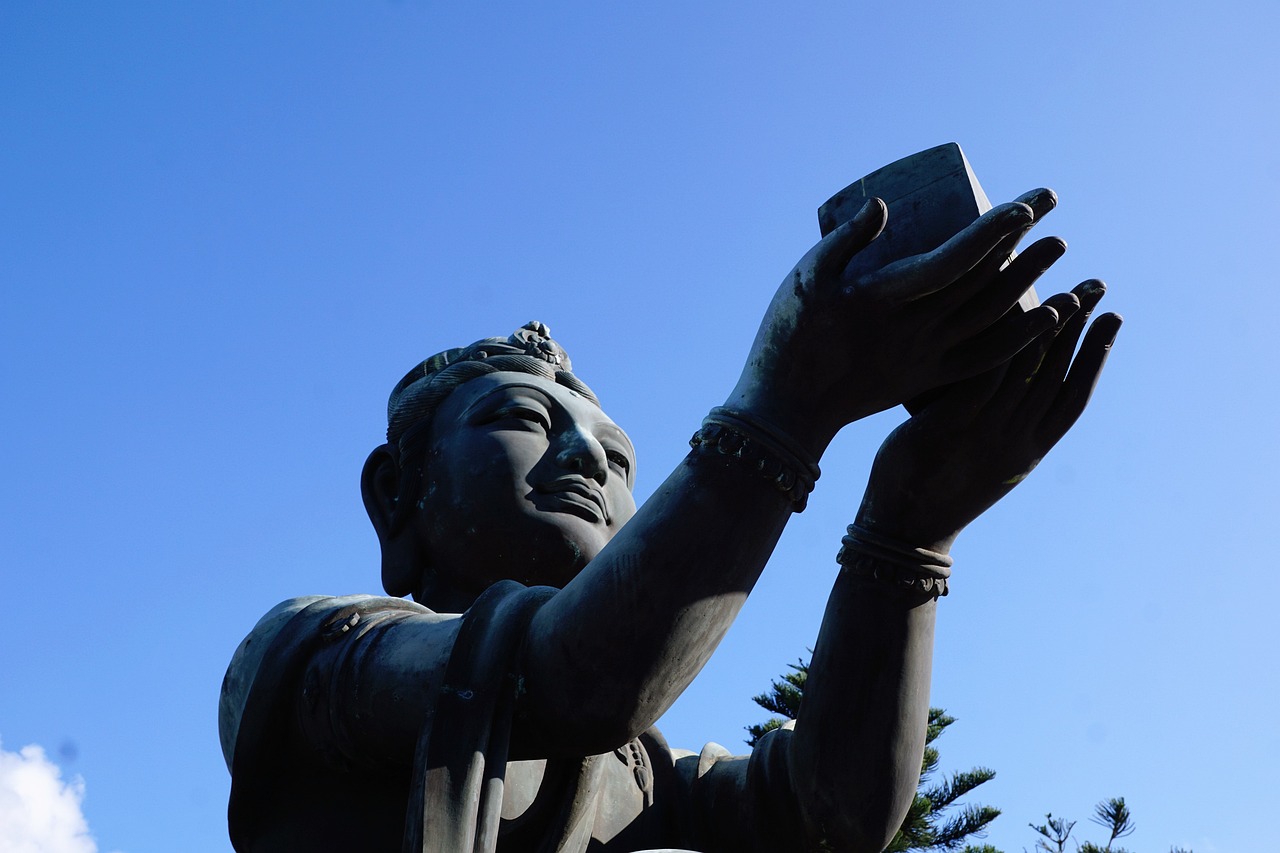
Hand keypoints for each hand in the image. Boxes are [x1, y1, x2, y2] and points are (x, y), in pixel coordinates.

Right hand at [726, 189, 1068, 455]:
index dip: (992, 233)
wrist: (788, 407)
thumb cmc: (788, 335)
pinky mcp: (927, 378)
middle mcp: (913, 329)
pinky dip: (1022, 338)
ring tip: (1061, 252)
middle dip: (1023, 244)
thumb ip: (843, 240)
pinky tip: (1049, 317)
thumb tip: (883, 204)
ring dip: (1032, 284)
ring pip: (992, 319)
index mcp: (883, 299)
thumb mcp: (803, 279)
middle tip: (1052, 207)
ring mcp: (924, 357)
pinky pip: (986, 359)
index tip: (1025, 206)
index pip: (951, 260)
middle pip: (981, 283)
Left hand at [853, 281, 1122, 552]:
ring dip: (1052, 330)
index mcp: (1027, 449)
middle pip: (1057, 374)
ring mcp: (986, 433)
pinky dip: (1005, 349)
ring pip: (1029, 373)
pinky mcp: (952, 427)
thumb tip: (1004, 387)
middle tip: (1098, 285)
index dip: (1097, 356)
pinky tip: (1014, 318)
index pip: (1072, 396)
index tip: (1113, 318)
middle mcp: (1015, 439)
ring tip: (1067, 290)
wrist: (903, 530)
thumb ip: (995, 423)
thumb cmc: (932, 491)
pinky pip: (985, 380)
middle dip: (1082, 327)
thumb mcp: (978, 459)